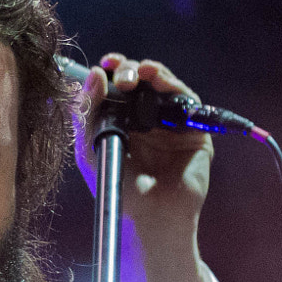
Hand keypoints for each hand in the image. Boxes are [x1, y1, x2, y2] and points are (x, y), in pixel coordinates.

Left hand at [74, 54, 213, 281]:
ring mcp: (170, 124)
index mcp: (119, 123)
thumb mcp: (91, 148)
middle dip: (128, 71)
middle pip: (139, 82)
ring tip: (137, 74)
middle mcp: (145, 120)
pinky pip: (186, 100)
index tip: (102, 65)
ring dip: (150, 73)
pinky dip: (172, 86)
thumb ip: (87, 113)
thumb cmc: (117, 188)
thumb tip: (94, 74)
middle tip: (120, 75)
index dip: (110, 73)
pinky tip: (157, 83)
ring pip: (163, 85)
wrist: (148, 216)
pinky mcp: (194, 130)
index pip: (115, 89)